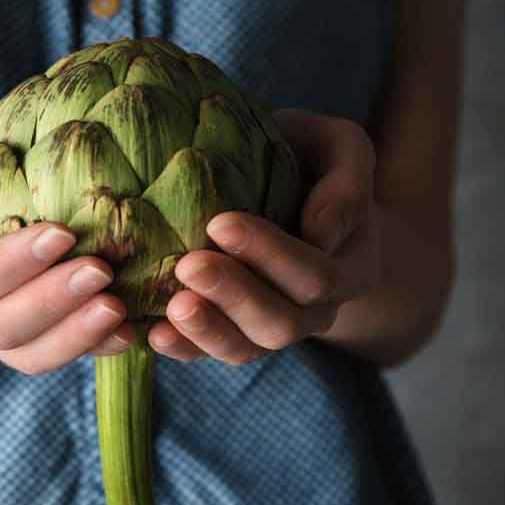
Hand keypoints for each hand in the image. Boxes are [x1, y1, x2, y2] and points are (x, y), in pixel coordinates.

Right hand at [0, 118, 133, 374]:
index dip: (11, 266)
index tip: (62, 234)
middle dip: (52, 301)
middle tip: (100, 270)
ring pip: (26, 354)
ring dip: (74, 336)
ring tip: (117, 308)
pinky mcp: (28, 339)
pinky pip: (54, 358)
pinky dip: (93, 348)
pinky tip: (128, 330)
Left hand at [148, 109, 379, 364]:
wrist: (293, 190)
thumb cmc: (314, 161)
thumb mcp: (341, 150)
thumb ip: (345, 185)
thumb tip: (319, 232)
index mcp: (350, 268)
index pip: (317, 276)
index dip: (270, 254)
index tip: (220, 222)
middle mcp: (317, 311)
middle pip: (282, 323)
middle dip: (234, 295)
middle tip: (189, 265)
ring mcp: (273, 328)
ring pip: (246, 348)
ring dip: (207, 330)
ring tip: (173, 305)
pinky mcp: (234, 334)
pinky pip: (211, 354)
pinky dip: (183, 348)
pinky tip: (154, 333)